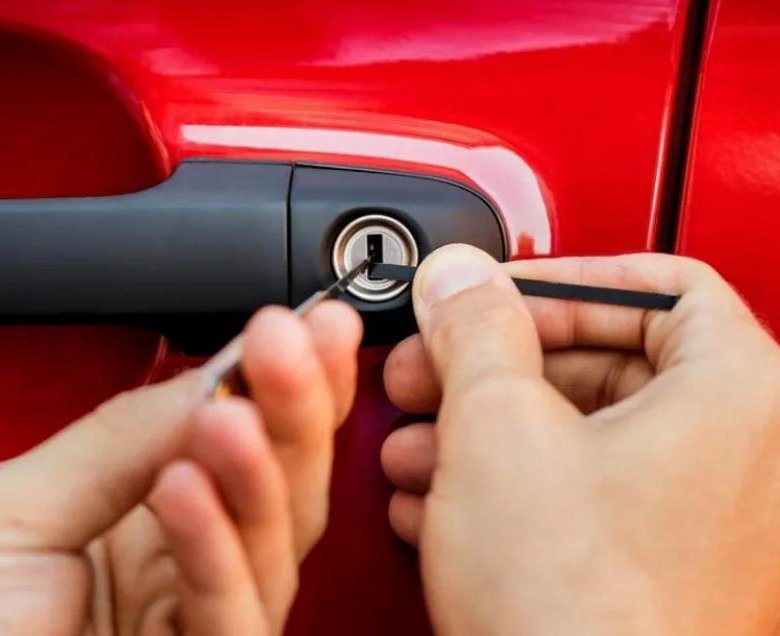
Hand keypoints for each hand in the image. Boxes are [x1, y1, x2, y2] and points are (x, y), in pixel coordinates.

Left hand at [0, 301, 361, 634]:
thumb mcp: (21, 503)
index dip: (289, 381)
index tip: (311, 322)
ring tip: (231, 413)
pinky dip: (213, 550)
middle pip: (286, 485)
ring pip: (275, 547)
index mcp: (157, 513)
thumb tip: (220, 371)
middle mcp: (195, 563)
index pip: (251, 438)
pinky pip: (229, 616)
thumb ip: (125, 436)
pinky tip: (186, 487)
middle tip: (296, 342)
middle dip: (296, 408)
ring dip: (261, 472)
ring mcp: (204, 623)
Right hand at [381, 245, 779, 634]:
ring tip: (419, 443)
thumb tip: (458, 277)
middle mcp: (741, 458)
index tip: (496, 296)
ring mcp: (702, 522)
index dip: (563, 281)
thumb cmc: (575, 612)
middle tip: (433, 368)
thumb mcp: (498, 429)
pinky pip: (579, 493)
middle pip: (606, 362)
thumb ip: (475, 329)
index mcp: (738, 397)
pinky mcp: (657, 568)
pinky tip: (442, 499)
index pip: (660, 287)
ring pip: (580, 433)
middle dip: (498, 365)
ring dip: (486, 428)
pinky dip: (509, 483)